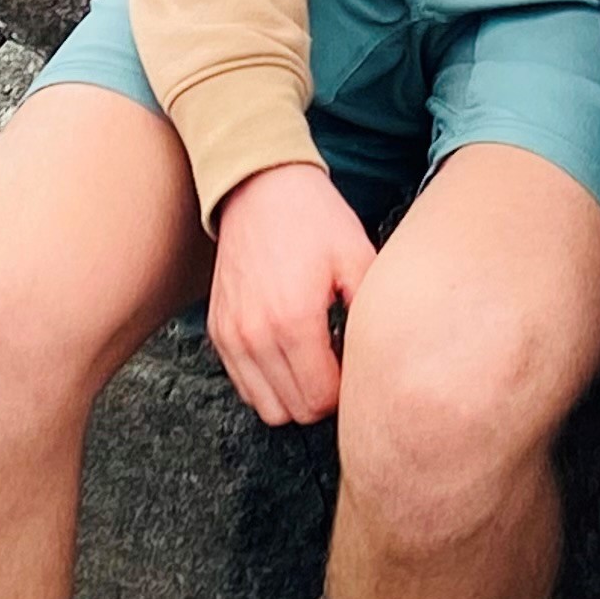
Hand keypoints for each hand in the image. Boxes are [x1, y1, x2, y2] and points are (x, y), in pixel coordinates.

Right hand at [206, 161, 374, 426]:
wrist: (260, 187)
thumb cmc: (314, 219)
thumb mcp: (358, 257)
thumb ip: (371, 315)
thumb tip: (380, 363)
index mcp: (293, 320)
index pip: (321, 400)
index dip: (346, 393)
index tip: (355, 366)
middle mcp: (254, 335)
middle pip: (293, 411)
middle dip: (322, 398)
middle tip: (339, 364)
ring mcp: (231, 335)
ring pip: (265, 407)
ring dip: (293, 395)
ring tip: (314, 360)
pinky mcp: (218, 331)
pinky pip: (243, 385)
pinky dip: (267, 382)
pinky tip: (288, 352)